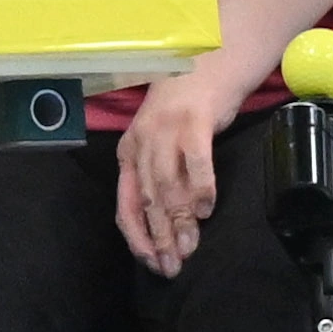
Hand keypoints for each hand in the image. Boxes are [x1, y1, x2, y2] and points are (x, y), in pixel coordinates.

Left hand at [116, 39, 265, 276]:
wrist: (207, 66)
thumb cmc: (187, 113)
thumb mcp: (162, 146)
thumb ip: (160, 180)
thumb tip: (167, 227)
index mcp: (129, 153)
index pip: (125, 204)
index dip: (137, 237)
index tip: (151, 262)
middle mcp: (142, 144)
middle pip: (148, 201)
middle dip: (159, 238)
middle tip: (173, 266)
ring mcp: (167, 132)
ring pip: (168, 187)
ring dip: (179, 221)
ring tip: (190, 246)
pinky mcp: (194, 121)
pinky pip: (196, 162)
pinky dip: (201, 188)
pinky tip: (206, 210)